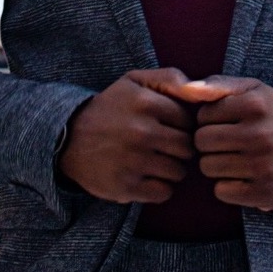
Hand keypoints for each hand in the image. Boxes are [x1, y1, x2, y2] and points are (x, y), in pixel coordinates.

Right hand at [57, 68, 194, 203]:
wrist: (69, 137)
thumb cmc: (112, 107)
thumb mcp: (136, 81)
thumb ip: (171, 78)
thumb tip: (203, 89)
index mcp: (146, 103)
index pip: (189, 120)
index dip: (182, 124)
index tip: (168, 125)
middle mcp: (141, 132)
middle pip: (188, 148)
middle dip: (181, 148)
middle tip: (165, 146)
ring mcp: (134, 161)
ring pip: (179, 172)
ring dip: (172, 168)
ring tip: (156, 160)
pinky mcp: (126, 187)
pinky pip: (164, 192)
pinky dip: (161, 187)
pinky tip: (147, 176)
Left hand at [170, 75, 272, 211]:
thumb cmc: (272, 118)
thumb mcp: (253, 91)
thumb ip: (218, 84)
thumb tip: (186, 89)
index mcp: (256, 104)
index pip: (202, 115)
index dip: (209, 120)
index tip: (226, 123)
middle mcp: (261, 134)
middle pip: (201, 142)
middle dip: (208, 143)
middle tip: (226, 143)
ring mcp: (264, 165)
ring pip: (208, 167)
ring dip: (215, 164)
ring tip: (234, 158)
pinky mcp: (266, 192)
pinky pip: (221, 191)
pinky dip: (226, 186)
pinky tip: (242, 178)